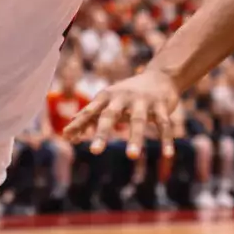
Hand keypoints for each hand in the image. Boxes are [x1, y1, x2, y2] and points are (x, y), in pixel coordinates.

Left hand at [65, 68, 179, 157]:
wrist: (160, 76)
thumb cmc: (127, 94)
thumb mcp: (107, 101)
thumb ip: (88, 117)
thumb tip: (66, 134)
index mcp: (107, 97)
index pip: (90, 111)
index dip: (79, 124)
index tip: (67, 138)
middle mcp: (123, 97)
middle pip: (110, 115)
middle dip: (102, 132)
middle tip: (94, 151)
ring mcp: (144, 101)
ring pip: (139, 120)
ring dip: (135, 138)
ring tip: (131, 156)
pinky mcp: (162, 105)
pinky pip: (164, 124)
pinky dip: (166, 140)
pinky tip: (167, 155)